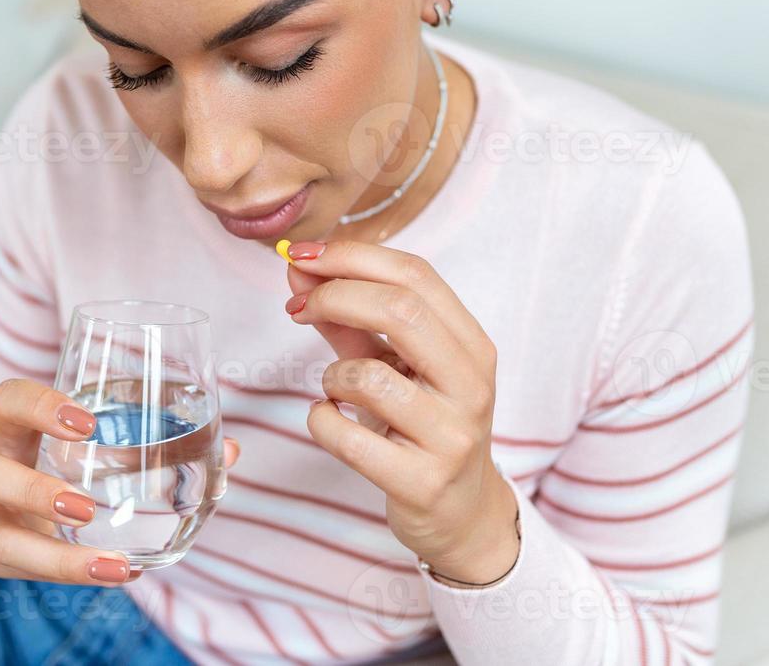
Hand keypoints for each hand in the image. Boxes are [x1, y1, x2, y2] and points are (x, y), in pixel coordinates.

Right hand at [0, 378, 241, 585]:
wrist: (22, 493)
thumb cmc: (69, 455)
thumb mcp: (100, 441)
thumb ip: (162, 440)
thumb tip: (230, 452)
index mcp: (11, 424)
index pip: (8, 399)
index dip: (38, 406)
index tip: (87, 423)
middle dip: (28, 488)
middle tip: (84, 505)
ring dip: (52, 554)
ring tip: (110, 564)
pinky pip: (22, 573)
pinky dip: (71, 574)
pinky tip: (116, 574)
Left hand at [283, 240, 518, 583]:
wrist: (463, 513)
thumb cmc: (422, 425)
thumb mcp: (395, 366)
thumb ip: (348, 319)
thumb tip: (297, 268)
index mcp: (471, 344)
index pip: (416, 275)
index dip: (352, 255)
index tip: (303, 255)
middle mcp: (470, 385)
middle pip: (401, 310)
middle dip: (334, 296)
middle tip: (297, 306)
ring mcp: (451, 436)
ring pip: (370, 377)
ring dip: (332, 375)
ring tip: (336, 388)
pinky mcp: (422, 482)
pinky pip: (348, 437)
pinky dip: (322, 421)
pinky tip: (330, 421)